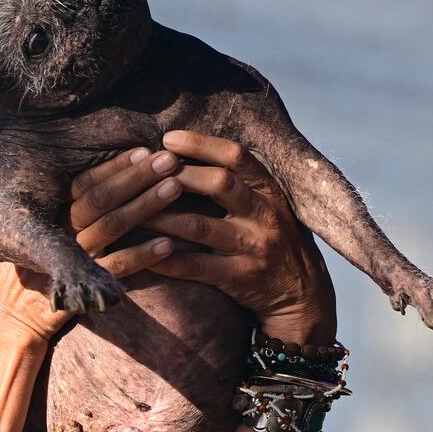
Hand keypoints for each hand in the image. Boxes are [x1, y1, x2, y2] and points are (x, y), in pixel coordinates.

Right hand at [0, 147, 183, 341]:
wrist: (14, 316)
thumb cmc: (31, 264)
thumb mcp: (28, 226)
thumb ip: (44, 195)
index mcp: (48, 214)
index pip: (84, 184)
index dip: (114, 167)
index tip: (144, 151)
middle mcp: (59, 232)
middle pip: (101, 199)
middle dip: (138, 178)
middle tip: (170, 161)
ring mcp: (72, 259)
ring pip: (112, 227)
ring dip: (146, 206)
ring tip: (175, 189)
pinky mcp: (85, 287)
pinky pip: (117, 267)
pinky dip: (143, 255)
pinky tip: (168, 244)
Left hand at [143, 131, 336, 344]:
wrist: (302, 294)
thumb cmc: (275, 240)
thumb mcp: (270, 205)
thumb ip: (241, 182)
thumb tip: (191, 153)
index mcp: (269, 190)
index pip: (237, 156)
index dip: (202, 144)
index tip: (169, 138)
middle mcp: (263, 214)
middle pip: (218, 184)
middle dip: (177, 175)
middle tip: (144, 172)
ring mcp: (252, 247)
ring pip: (199, 226)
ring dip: (161, 217)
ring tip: (130, 210)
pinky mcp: (239, 278)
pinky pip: (196, 267)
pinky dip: (167, 260)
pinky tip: (143, 253)